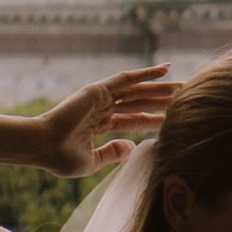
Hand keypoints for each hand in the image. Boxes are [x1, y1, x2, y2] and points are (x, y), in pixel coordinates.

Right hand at [34, 68, 179, 175]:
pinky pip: (127, 79)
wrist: (44, 147)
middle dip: (163, 101)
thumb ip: (112, 153)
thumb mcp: (92, 162)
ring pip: (138, 90)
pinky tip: (165, 70)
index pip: (134, 121)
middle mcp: (102, 109)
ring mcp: (100, 98)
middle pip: (140, 103)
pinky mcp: (98, 90)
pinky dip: (146, 73)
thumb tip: (132, 146)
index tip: (174, 120)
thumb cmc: (61, 158)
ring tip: (184, 84)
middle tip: (187, 98)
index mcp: (100, 126)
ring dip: (161, 87)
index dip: (154, 119)